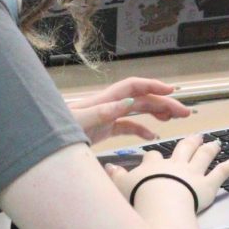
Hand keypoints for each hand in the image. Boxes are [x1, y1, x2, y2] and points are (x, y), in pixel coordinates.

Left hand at [68, 77, 190, 144]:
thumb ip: (102, 112)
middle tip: (185, 113)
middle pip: (141, 99)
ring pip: (137, 111)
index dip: (153, 86)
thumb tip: (128, 102)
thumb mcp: (79, 122)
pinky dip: (141, 129)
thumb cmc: (57, 131)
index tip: (172, 92)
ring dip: (157, 113)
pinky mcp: (102, 129)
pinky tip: (152, 135)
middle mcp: (107, 105)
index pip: (134, 87)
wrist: (42, 142)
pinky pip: (127, 127)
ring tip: (175, 119)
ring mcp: (106, 117)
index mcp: (104, 101)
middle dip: (164, 103)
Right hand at [105, 134, 228, 212]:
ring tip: (214, 142)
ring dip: (209, 148)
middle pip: (183, 149)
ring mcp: (193, 173)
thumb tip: (107, 167)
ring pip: (202, 156)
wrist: (160, 203)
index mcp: (153, 166)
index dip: (153, 158)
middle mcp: (175, 165)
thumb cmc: (139, 196)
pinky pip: (221, 172)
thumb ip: (115, 176)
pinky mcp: (208, 184)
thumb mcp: (120, 186)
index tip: (152, 157)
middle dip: (189, 143)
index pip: (152, 158)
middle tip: (195, 136)